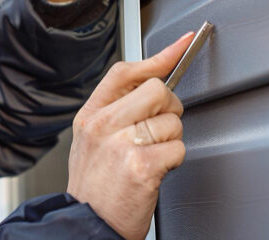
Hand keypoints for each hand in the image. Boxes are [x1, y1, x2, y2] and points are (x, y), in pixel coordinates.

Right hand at [66, 33, 192, 239]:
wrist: (87, 225)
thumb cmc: (95, 186)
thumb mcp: (92, 140)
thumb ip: (117, 110)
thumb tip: (154, 82)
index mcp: (91, 115)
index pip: (126, 73)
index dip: (159, 56)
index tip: (181, 45)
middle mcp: (104, 125)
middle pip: (157, 90)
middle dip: (169, 109)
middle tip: (158, 130)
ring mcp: (121, 144)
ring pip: (172, 122)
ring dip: (170, 141)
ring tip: (149, 158)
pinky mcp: (141, 165)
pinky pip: (177, 148)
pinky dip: (174, 160)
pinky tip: (156, 171)